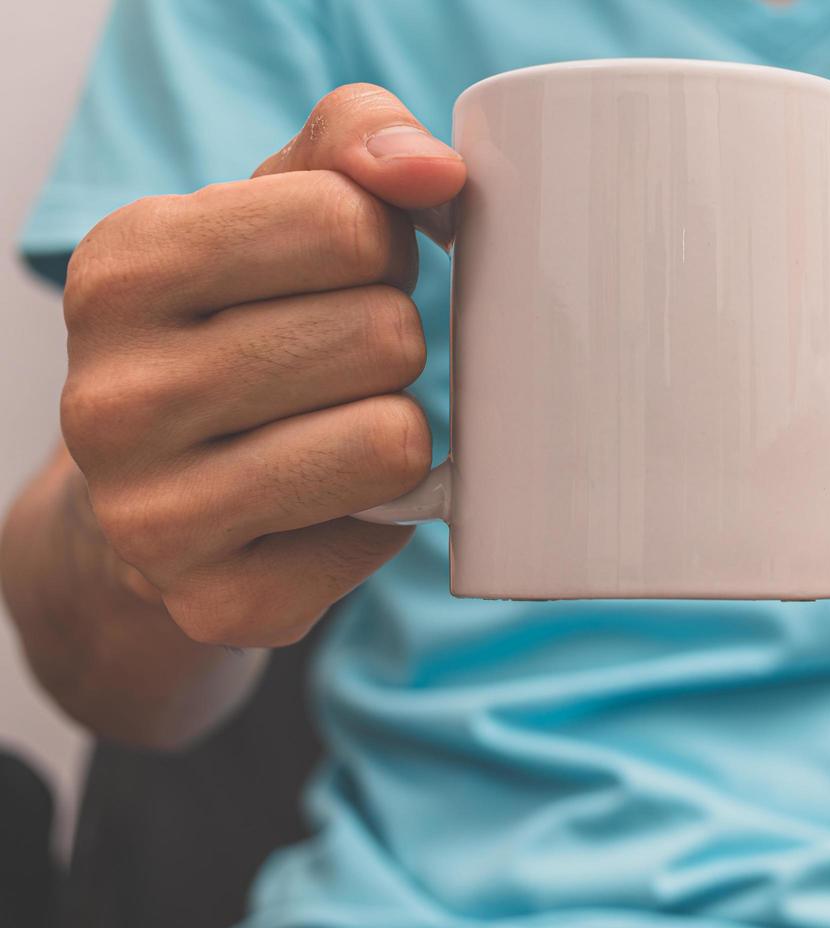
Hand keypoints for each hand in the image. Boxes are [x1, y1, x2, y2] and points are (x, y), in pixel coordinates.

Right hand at [59, 84, 464, 648]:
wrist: (157, 492)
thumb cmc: (241, 321)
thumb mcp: (278, 206)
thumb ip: (357, 142)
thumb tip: (436, 172)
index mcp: (121, 269)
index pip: (349, 223)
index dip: (380, 247)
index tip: (340, 275)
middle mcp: (112, 397)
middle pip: (384, 335)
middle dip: (391, 341)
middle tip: (338, 364)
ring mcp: (154, 516)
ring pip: (394, 439)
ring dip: (395, 426)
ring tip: (333, 426)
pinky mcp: (221, 604)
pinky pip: (389, 533)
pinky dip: (384, 513)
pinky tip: (325, 503)